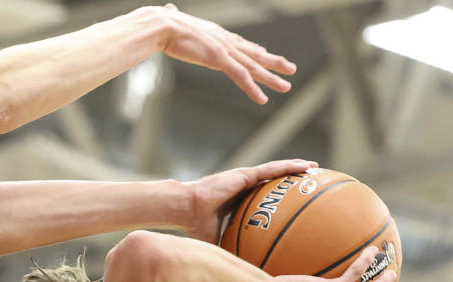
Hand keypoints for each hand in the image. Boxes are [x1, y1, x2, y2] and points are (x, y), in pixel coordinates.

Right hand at [157, 3, 297, 103]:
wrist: (162, 25)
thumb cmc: (162, 24)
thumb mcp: (172, 20)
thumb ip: (173, 17)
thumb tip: (167, 10)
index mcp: (215, 33)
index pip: (240, 43)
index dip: (255, 50)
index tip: (266, 53)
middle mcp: (225, 40)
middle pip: (254, 54)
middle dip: (274, 62)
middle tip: (290, 68)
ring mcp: (224, 50)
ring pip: (254, 66)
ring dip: (271, 78)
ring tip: (285, 86)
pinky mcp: (219, 60)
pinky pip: (241, 77)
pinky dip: (252, 89)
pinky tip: (262, 99)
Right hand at [185, 159, 317, 243]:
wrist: (186, 210)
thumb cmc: (195, 228)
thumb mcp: (218, 245)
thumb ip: (231, 255)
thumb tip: (241, 278)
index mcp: (237, 203)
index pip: (261, 202)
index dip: (276, 202)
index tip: (290, 206)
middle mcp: (242, 189)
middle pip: (272, 184)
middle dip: (290, 183)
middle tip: (309, 186)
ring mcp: (244, 179)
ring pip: (275, 172)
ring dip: (295, 170)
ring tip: (314, 169)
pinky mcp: (245, 174)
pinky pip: (272, 169)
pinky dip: (290, 166)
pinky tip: (306, 166)